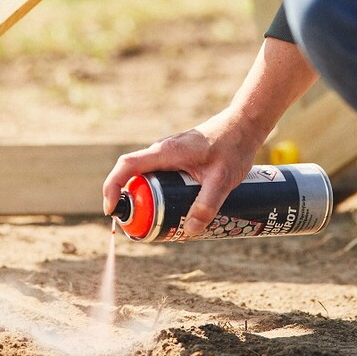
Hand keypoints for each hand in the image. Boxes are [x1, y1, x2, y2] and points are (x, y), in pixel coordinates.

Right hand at [102, 107, 267, 235]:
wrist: (245, 124)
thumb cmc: (234, 145)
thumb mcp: (223, 179)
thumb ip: (207, 204)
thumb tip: (191, 231)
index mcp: (166, 152)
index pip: (127, 166)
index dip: (112, 186)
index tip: (111, 209)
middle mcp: (162, 150)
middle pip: (132, 174)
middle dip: (129, 201)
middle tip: (137, 227)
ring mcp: (169, 153)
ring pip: (146, 176)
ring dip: (144, 197)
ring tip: (155, 222)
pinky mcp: (178, 157)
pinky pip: (158, 175)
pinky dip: (156, 192)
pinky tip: (172, 208)